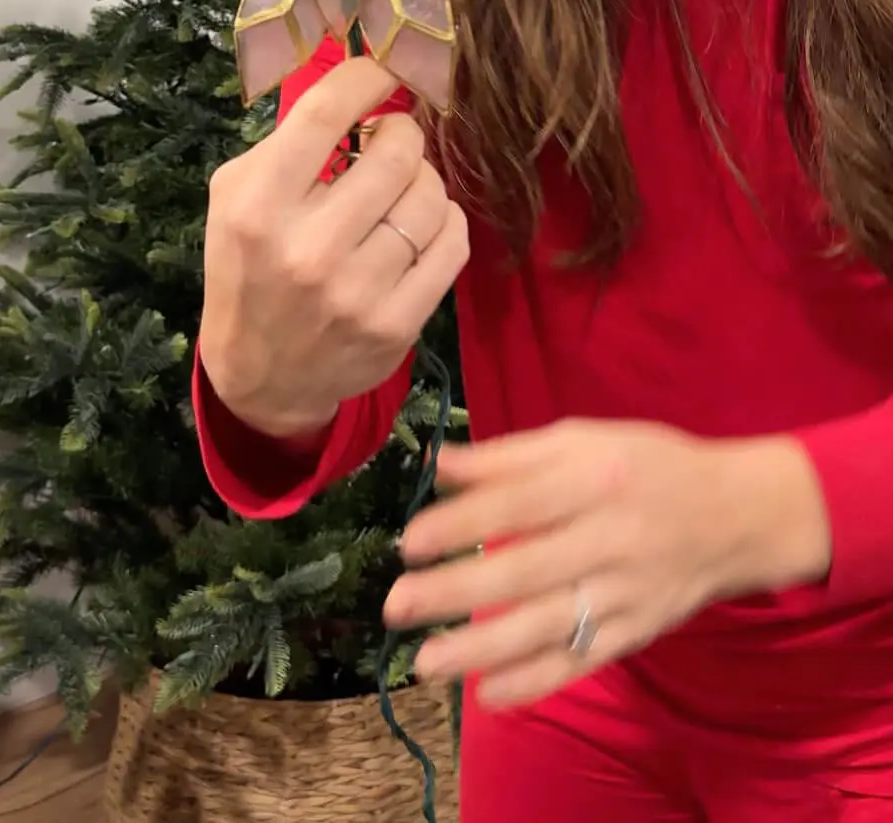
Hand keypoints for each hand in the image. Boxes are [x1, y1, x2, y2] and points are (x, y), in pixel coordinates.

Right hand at [200, 56, 469, 438]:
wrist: (261, 373)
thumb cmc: (248, 267)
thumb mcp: (237, 196)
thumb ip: (288, 141)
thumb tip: (361, 85)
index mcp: (258, 205)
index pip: (325, 112)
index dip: (367, 76)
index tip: (383, 69)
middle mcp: (307, 248)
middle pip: (395, 153)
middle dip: (402, 132)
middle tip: (393, 137)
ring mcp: (357, 291)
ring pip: (430, 195)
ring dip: (423, 177)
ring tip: (402, 184)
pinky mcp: (397, 323)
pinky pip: (452, 242)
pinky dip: (443, 219)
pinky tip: (420, 222)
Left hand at [383, 420, 831, 707]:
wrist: (738, 514)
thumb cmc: (648, 465)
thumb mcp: (583, 440)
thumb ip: (509, 456)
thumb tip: (438, 463)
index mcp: (594, 478)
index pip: (518, 503)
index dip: (462, 524)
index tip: (408, 542)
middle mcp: (610, 538)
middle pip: (525, 570)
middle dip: (455, 592)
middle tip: (396, 606)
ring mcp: (626, 592)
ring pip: (548, 626)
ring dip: (482, 650)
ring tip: (424, 663)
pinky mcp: (637, 633)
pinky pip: (582, 661)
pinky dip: (538, 681)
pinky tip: (490, 695)